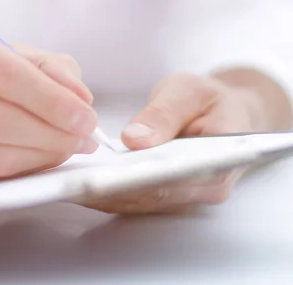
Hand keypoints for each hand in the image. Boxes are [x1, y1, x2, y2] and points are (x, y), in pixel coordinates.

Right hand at [0, 17, 98, 187]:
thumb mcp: (1, 51)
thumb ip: (48, 67)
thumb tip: (81, 99)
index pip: (8, 73)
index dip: (54, 101)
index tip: (87, 118)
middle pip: (1, 119)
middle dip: (55, 134)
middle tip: (85, 139)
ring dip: (42, 155)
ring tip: (67, 148)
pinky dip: (20, 169)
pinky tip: (36, 157)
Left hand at [82, 72, 289, 213]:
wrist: (224, 114)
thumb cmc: (209, 100)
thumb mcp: (189, 92)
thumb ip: (164, 115)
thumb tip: (134, 139)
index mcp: (219, 165)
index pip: (176, 180)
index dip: (140, 181)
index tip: (108, 176)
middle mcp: (203, 191)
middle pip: (152, 196)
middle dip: (112, 190)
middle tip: (74, 181)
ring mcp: (183, 198)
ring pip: (138, 202)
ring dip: (103, 194)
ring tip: (68, 181)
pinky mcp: (164, 197)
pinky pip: (133, 198)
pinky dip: (106, 191)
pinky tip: (79, 181)